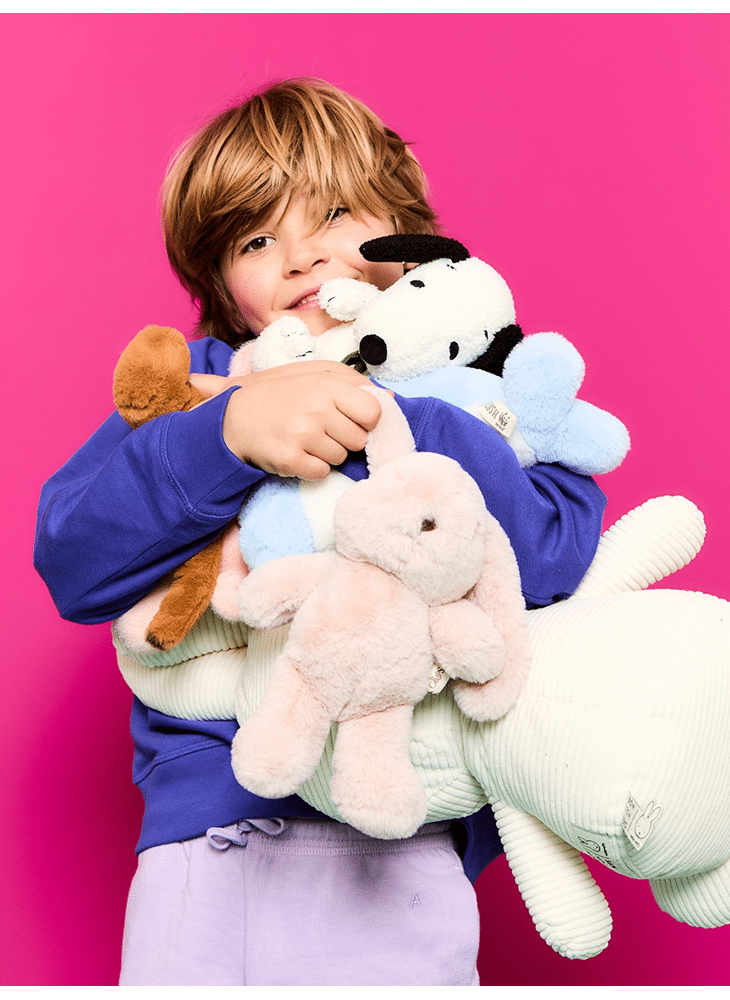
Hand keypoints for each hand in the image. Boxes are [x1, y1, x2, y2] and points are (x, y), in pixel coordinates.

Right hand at [190, 360, 381, 480]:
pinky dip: (313, 467)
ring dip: (328, 452)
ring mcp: (303, 436)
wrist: (234, 417)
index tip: (350, 418)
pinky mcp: (290, 460)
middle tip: (322, 428)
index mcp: (326, 385)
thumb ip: (353, 382)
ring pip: (341, 457)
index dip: (365, 419)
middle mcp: (316, 409)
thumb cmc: (280, 394)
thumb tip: (390, 398)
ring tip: (306, 438)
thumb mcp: (314, 375)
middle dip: (345, 437)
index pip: (373, 411)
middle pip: (359, 439)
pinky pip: (322, 472)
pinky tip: (298, 452)